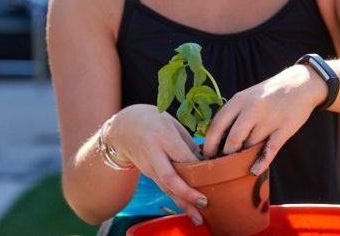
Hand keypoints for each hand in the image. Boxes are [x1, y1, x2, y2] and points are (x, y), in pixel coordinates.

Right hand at [107, 104, 205, 224]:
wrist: (124, 127)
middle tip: (204, 203)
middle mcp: (154, 154)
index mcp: (163, 136)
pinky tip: (187, 208)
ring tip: (197, 217)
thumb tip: (208, 161)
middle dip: (187, 193)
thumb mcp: (173, 125)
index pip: (182, 156)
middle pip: (170, 177)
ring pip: (166, 188)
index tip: (215, 176)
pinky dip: (176, 199)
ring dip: (182, 204)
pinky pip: (164, 188)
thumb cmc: (155, 122)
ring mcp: (149, 166)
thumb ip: (189, 144)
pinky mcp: (148, 174)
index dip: (198, 168)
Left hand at [201, 64, 325, 174]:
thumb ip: (232, 114)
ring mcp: (270, 119)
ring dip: (245, 156)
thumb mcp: (247, 96)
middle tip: (224, 163)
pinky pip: (269, 150)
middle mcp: (253, 108)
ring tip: (242, 162)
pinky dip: (261, 162)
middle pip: (232, 140)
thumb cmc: (270, 94)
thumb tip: (215, 140)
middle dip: (226, 155)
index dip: (209, 145)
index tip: (206, 156)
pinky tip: (255, 170)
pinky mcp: (285, 128)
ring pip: (251, 146)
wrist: (301, 83)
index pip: (217, 126)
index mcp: (239, 100)